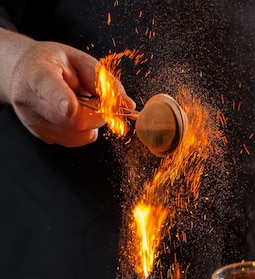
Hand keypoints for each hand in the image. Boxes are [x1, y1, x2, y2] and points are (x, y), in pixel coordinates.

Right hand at [1, 31, 134, 146]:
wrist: (25, 72)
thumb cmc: (55, 64)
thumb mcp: (80, 61)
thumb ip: (104, 81)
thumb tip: (127, 105)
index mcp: (37, 72)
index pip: (48, 87)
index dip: (60, 99)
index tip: (70, 108)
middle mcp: (29, 99)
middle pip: (72, 120)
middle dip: (95, 113)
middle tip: (93, 98)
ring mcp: (33, 121)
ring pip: (76, 135)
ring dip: (89, 123)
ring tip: (78, 103)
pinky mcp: (41, 136)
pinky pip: (73, 140)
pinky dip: (81, 130)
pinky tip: (72, 115)